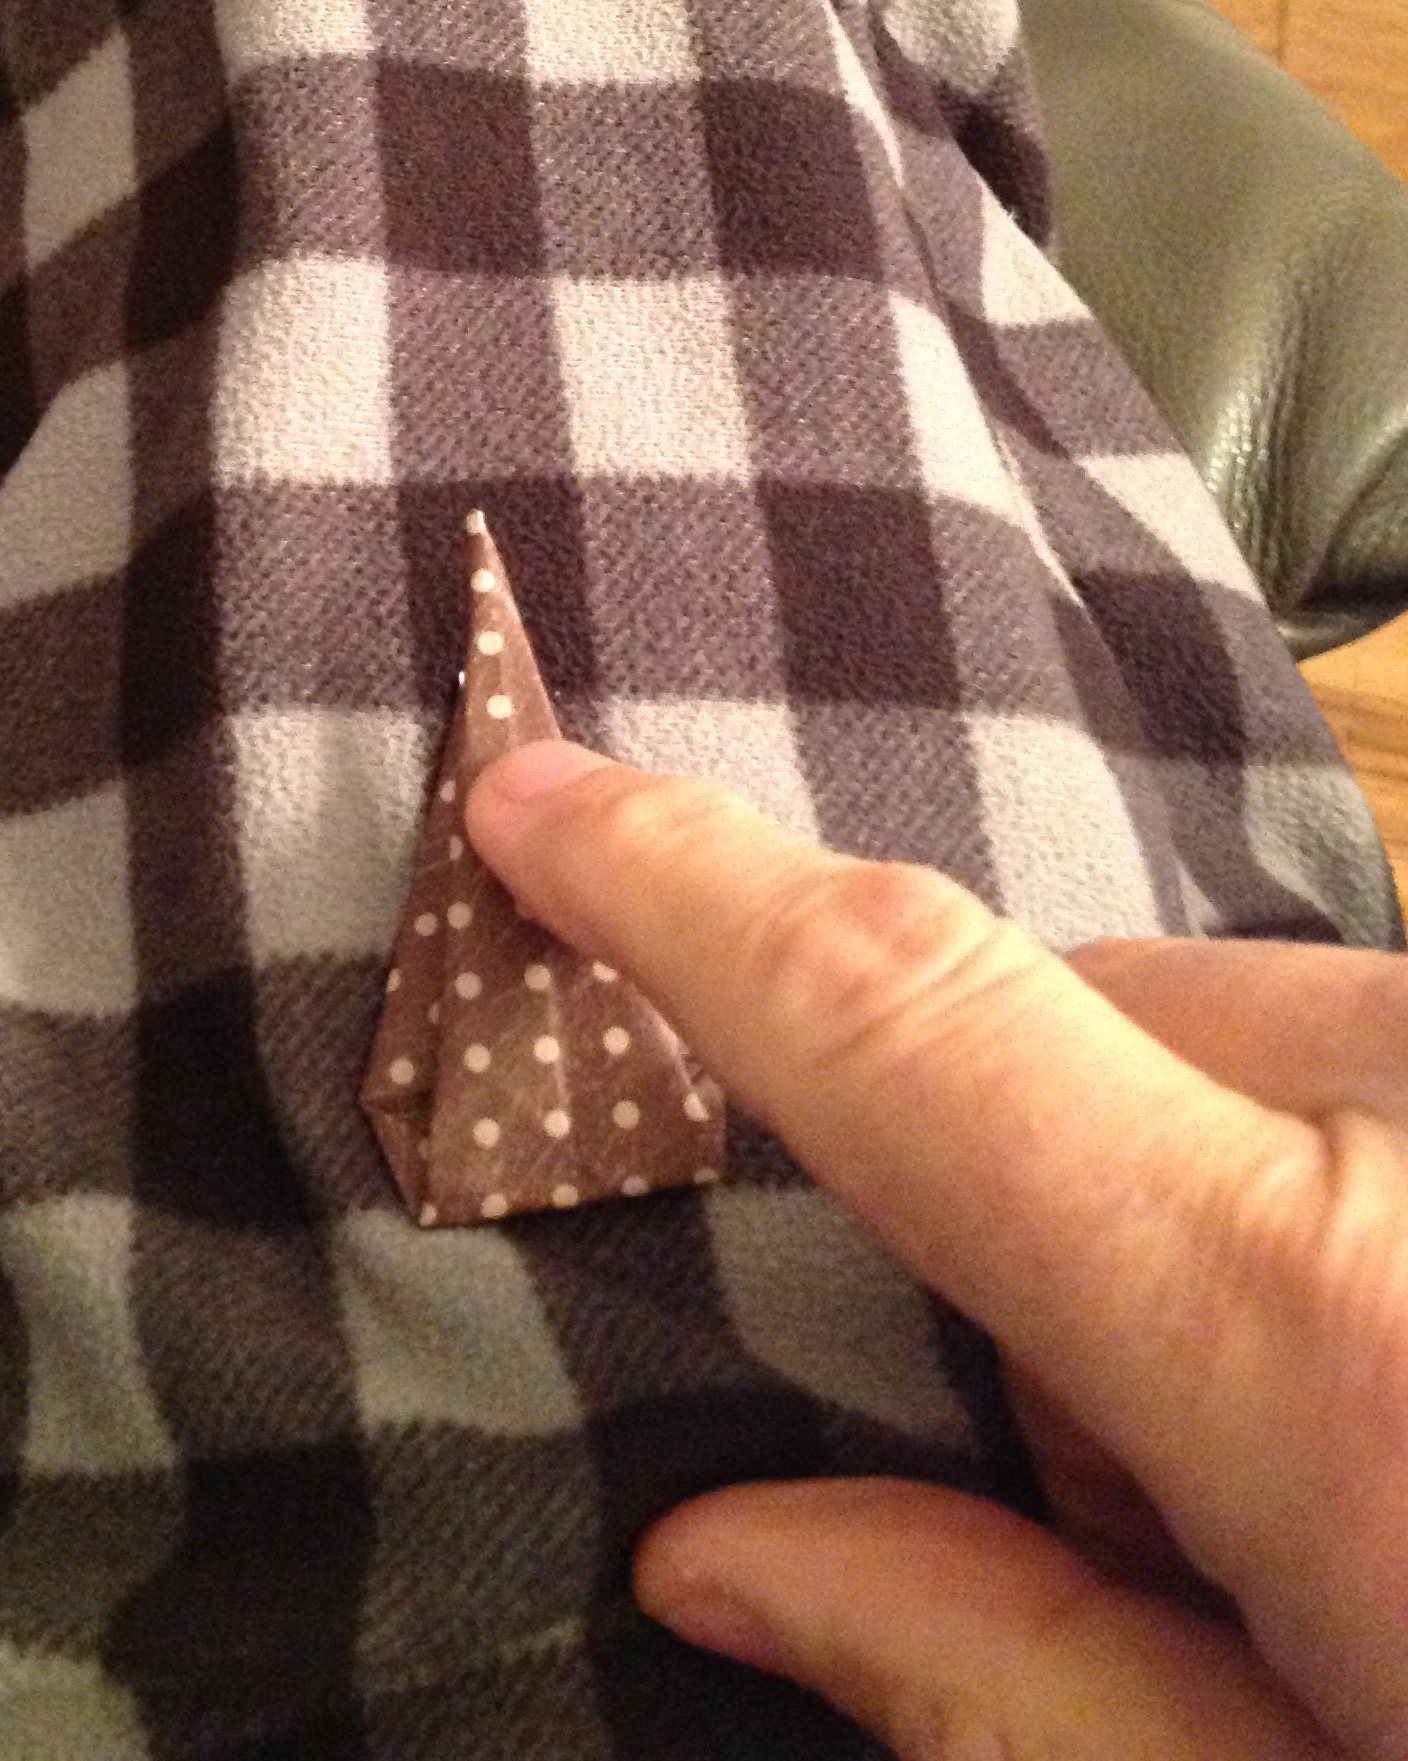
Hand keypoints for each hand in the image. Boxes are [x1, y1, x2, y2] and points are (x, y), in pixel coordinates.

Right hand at [466, 741, 1407, 1760]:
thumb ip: (1001, 1669)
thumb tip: (723, 1557)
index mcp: (1312, 1321)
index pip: (903, 1026)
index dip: (688, 897)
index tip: (541, 805)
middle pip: (1092, 1020)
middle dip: (1046, 1196)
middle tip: (1170, 1472)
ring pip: (1246, 1029)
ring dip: (1214, 1189)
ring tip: (1351, 1448)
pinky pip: (1378, 1042)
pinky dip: (1346, 1161)